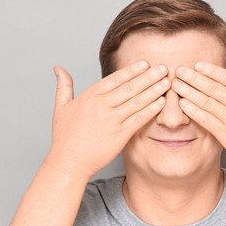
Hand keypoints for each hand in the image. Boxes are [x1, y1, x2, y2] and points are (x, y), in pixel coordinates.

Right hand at [45, 61, 169, 178]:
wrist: (69, 162)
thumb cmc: (65, 136)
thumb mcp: (61, 107)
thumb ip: (63, 86)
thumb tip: (58, 68)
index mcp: (90, 96)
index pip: (116, 78)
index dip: (132, 70)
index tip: (145, 63)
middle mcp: (102, 106)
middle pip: (130, 87)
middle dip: (149, 76)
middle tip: (163, 68)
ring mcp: (112, 120)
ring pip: (137, 101)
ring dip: (154, 90)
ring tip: (167, 82)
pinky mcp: (120, 135)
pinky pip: (139, 119)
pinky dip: (151, 110)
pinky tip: (161, 102)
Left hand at [172, 62, 225, 176]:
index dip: (211, 70)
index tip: (197, 65)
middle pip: (213, 87)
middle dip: (194, 77)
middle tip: (179, 69)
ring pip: (207, 102)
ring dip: (189, 91)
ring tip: (175, 84)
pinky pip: (206, 120)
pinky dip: (194, 111)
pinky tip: (183, 104)